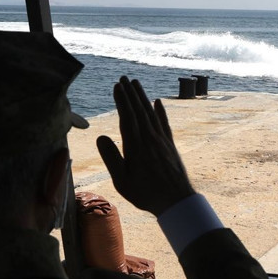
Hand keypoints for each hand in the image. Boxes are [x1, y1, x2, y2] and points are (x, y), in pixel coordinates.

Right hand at [96, 77, 194, 215]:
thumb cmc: (145, 193)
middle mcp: (150, 139)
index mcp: (136, 146)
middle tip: (124, 78)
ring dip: (143, 97)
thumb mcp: (122, 181)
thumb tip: (100, 136)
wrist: (176, 200)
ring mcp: (162, 140)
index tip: (117, 86)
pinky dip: (161, 111)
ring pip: (151, 113)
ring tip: (136, 83)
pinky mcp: (170, 145)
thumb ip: (111, 158)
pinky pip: (164, 123)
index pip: (127, 117)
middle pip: (139, 111)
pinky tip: (158, 102)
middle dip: (131, 93)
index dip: (122, 100)